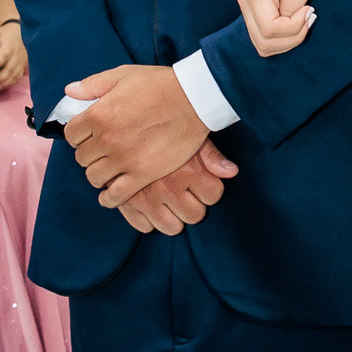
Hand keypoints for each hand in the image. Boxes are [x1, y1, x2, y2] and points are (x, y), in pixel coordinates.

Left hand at [0, 23, 27, 94]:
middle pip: (9, 69)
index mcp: (10, 45)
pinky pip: (17, 77)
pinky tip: (0, 88)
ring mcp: (21, 61)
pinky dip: (9, 83)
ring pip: (14, 75)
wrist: (21, 34)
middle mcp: (17, 54)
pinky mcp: (23, 66)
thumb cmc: (6, 34)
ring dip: (4, 84)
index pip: (4, 56)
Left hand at [63, 64, 209, 205]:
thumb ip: (93, 84)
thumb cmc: (161, 84)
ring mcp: (124, 159)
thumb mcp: (124, 74)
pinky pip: (116, 195)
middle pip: (82, 157)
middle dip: (90, 153)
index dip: (79, 135)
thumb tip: (70, 91)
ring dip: (99, 173)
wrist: (195, 98)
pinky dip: (109, 198)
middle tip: (103, 150)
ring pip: (94, 177)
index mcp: (98, 114)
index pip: (71, 135)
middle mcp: (106, 139)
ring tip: (110, 167)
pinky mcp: (143, 174)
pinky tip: (111, 194)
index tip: (89, 134)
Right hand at [116, 139, 238, 236]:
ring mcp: (146, 199)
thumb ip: (211, 155)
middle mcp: (168, 187)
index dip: (210, 188)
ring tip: (169, 198)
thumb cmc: (163, 128)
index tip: (202, 180)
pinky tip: (150, 201)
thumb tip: (232, 171)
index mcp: (189, 170)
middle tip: (185, 190)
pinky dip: (148, 218)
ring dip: (173, 216)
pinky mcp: (125, 204)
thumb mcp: (190, 134)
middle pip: (195, 216)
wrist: (120, 123)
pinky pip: (145, 227)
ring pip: (172, 227)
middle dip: (193, 205)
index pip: (213, 195)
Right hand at [238, 0, 321, 57]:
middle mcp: (245, 1)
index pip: (269, 29)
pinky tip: (296, 22)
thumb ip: (294, 7)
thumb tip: (289, 26)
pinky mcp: (255, 9)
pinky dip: (282, 37)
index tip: (310, 10)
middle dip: (291, 38)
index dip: (293, 28)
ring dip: (287, 40)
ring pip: (262, 43)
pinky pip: (264, 36)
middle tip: (309, 17)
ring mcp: (247, 6)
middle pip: (263, 41)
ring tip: (304, 19)